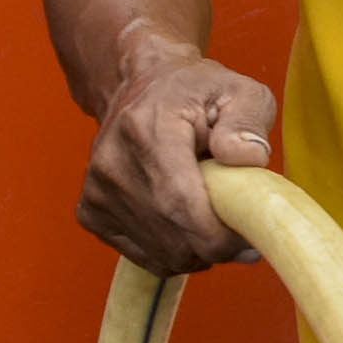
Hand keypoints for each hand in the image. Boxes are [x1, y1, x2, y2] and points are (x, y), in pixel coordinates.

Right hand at [76, 42, 277, 275]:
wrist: (143, 86)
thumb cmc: (198, 91)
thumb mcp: (239, 91)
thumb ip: (248, 122)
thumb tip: (248, 157)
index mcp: (146, 130)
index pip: (180, 204)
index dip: (220, 235)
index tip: (250, 236)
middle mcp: (112, 163)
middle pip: (173, 238)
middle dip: (217, 247)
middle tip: (242, 230)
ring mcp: (97, 190)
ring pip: (162, 254)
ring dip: (198, 251)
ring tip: (214, 218)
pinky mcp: (92, 211)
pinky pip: (145, 256)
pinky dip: (175, 251)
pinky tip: (188, 223)